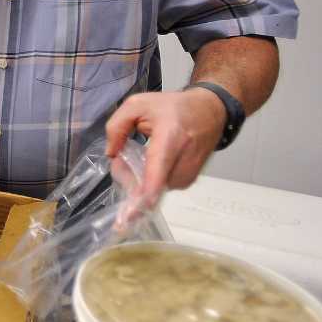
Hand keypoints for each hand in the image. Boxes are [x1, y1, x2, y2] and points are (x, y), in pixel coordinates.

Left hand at [105, 89, 224, 206]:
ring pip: (152, 190)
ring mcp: (187, 175)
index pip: (157, 175)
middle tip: (121, 158)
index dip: (142, 198)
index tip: (129, 217)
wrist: (210, 112)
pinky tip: (148, 164)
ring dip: (137, 180)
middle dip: (127, 179)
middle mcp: (182, 163)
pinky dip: (149, 181)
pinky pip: (160, 188)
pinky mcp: (188, 181)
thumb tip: (111, 154)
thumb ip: (117, 126)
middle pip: (148, 187)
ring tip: (136, 157)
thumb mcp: (137, 104)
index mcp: (169, 140)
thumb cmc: (172, 107)